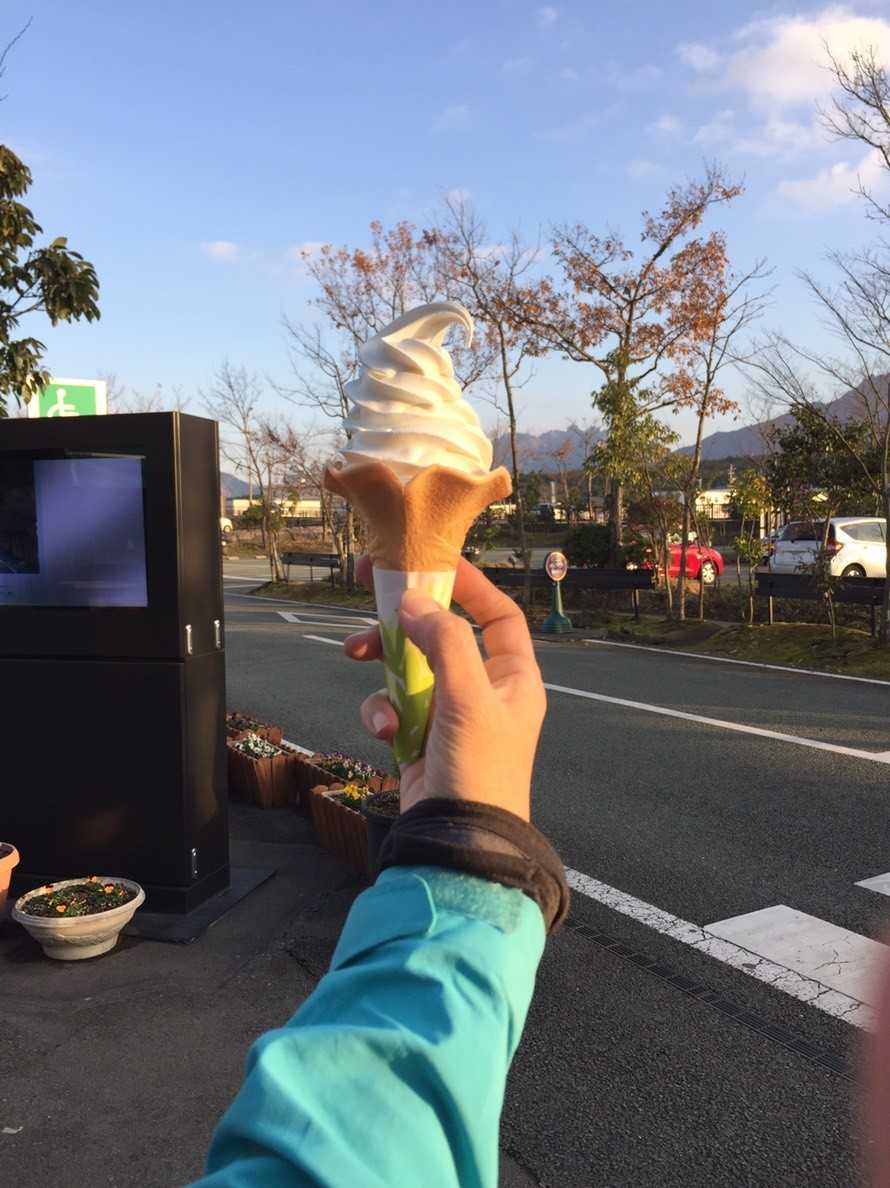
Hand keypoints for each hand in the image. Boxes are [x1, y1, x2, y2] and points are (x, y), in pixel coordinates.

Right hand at [344, 557, 545, 820]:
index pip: (498, 616)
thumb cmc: (478, 771)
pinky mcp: (419, 737)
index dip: (471, 586)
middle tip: (368, 589)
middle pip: (441, 634)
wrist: (456, 841)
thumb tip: (414, 602)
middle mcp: (484, 692)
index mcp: (513, 678)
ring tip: (355, 654)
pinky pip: (392, 705)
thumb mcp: (467, 698)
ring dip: (383, 661)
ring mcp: (449, 715)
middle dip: (404, 619)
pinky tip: (383, 729)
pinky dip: (381, 711)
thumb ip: (443, 642)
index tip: (435, 563)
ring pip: (409, 667)